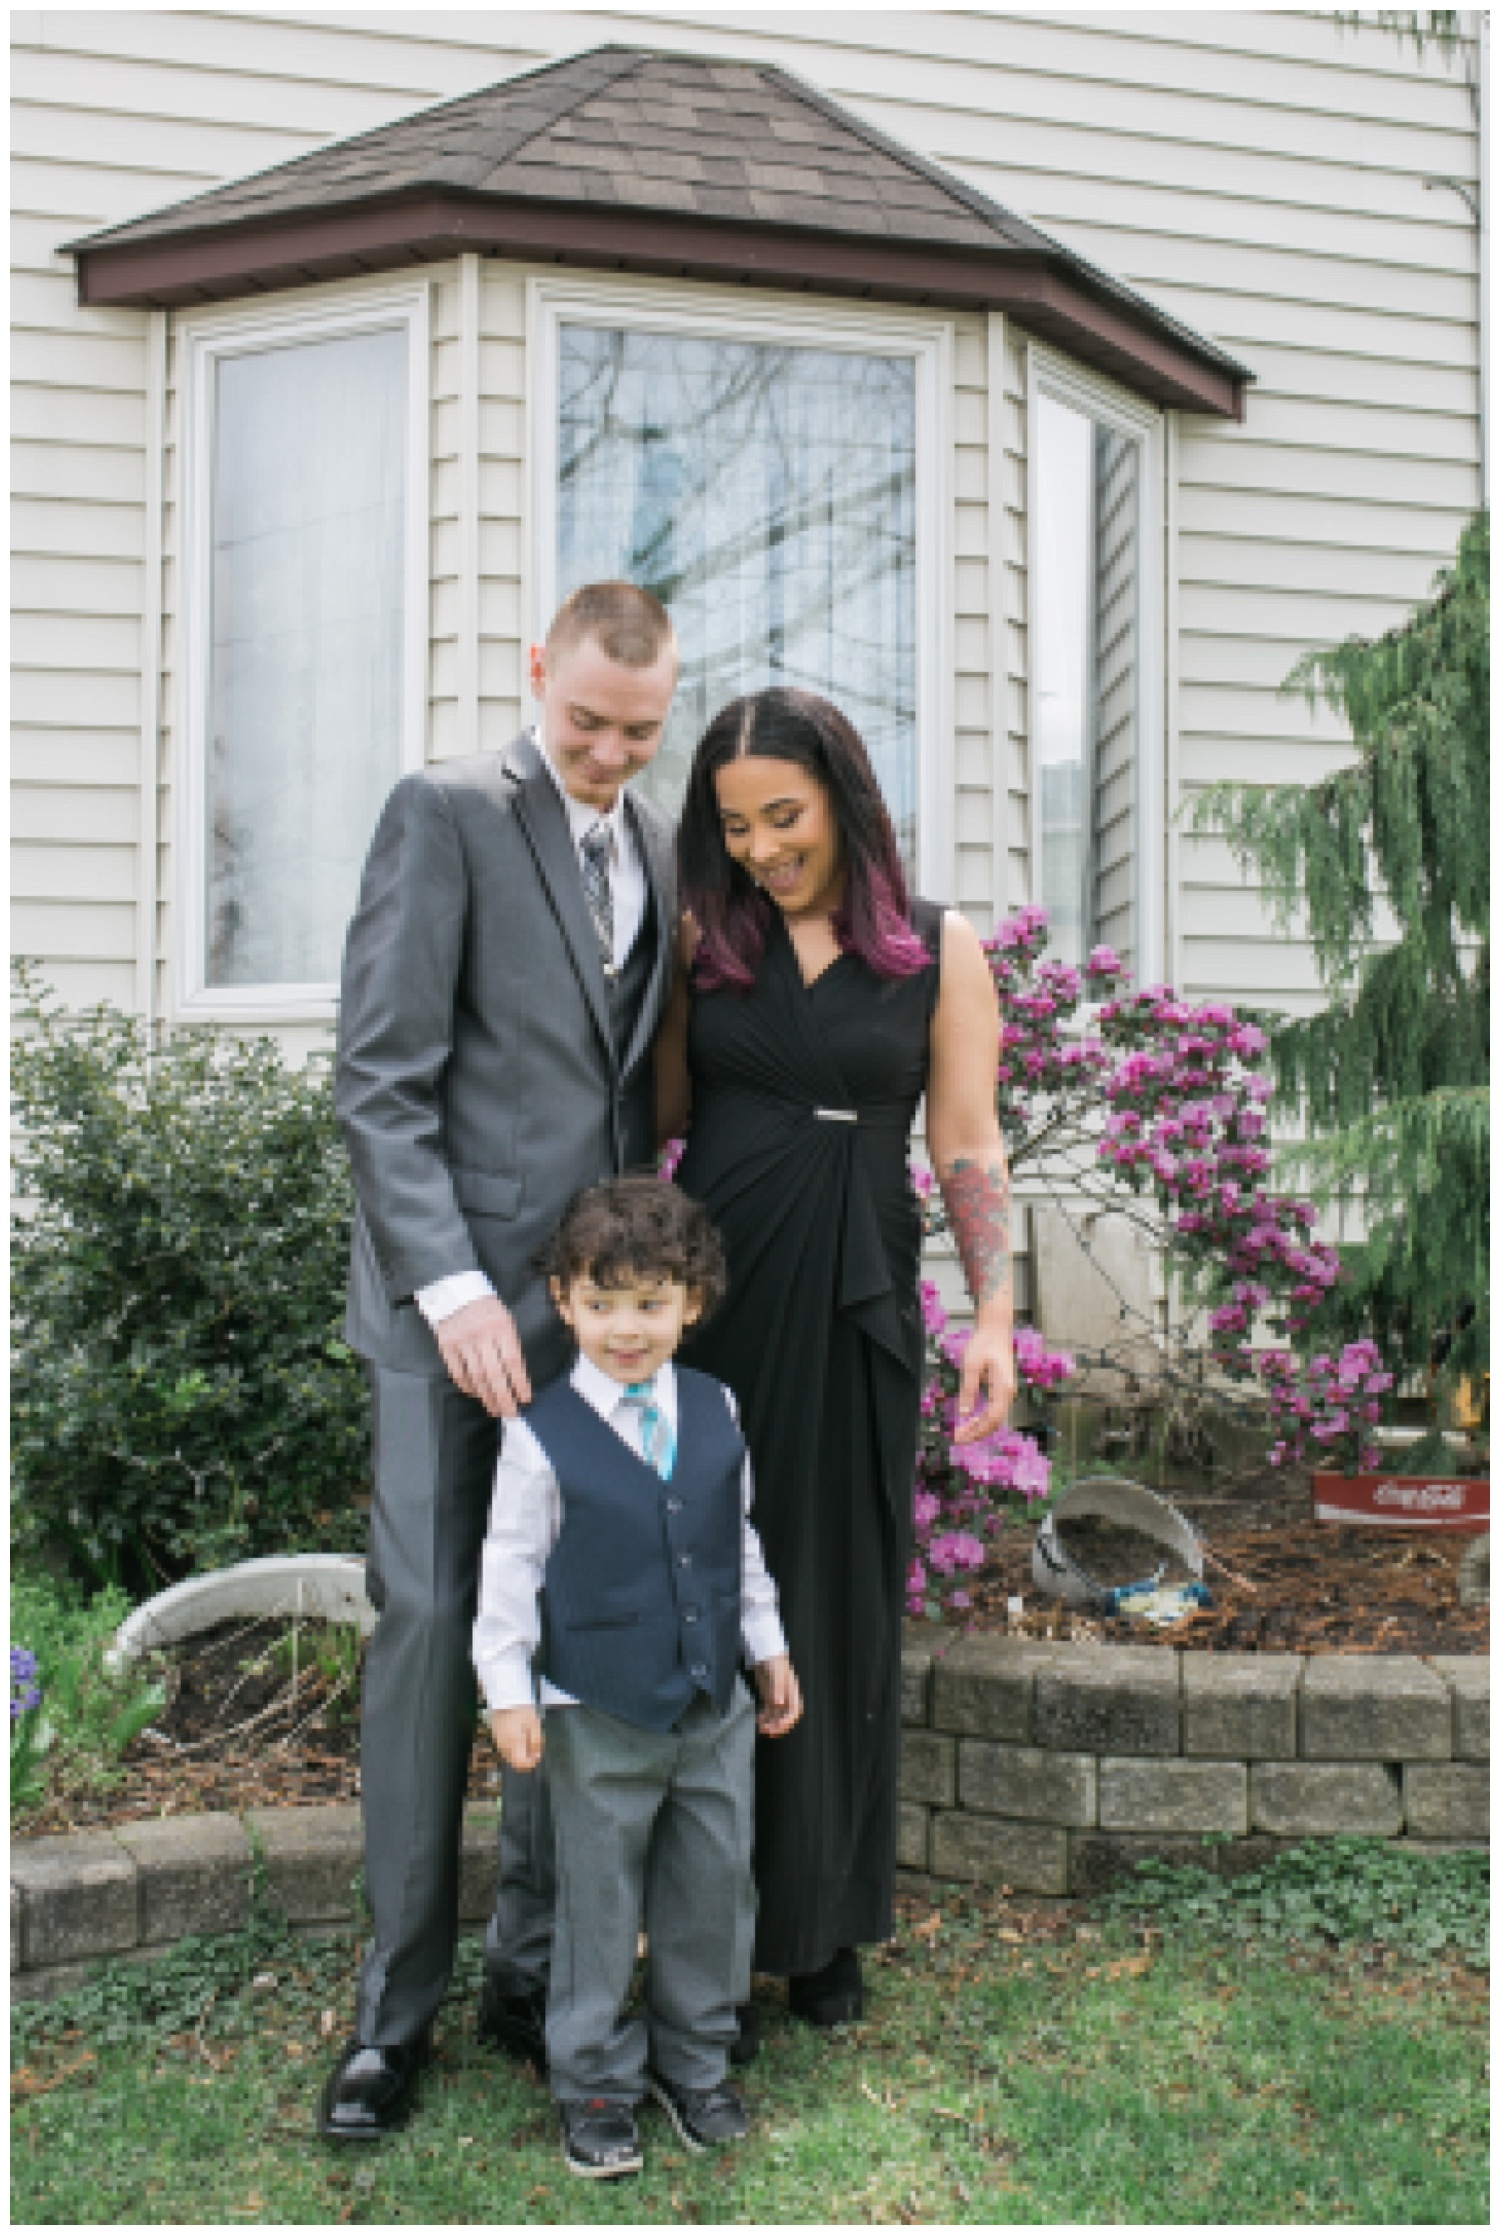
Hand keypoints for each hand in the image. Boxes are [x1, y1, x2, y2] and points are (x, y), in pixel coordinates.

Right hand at [435, 1296, 531, 1418]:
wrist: (456, 1291)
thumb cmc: (486, 1307)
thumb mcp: (505, 1318)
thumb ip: (510, 1343)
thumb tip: (517, 1376)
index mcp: (501, 1326)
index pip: (513, 1361)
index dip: (520, 1383)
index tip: (526, 1398)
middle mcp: (481, 1334)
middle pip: (494, 1373)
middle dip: (504, 1397)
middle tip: (511, 1413)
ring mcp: (462, 1341)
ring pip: (476, 1376)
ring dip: (487, 1396)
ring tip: (495, 1409)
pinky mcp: (446, 1345)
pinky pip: (457, 1372)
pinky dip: (467, 1386)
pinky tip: (476, 1394)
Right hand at [489, 1705, 543, 1771]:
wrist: (505, 1700)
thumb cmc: (521, 1712)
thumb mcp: (534, 1725)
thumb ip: (536, 1742)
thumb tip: (537, 1756)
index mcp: (514, 1745)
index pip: (521, 1764)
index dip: (531, 1763)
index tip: (538, 1756)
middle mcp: (505, 1748)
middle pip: (516, 1762)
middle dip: (527, 1758)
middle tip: (534, 1748)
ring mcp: (500, 1744)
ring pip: (511, 1757)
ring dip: (521, 1753)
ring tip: (528, 1740)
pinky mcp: (497, 1740)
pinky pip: (507, 1750)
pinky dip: (515, 1748)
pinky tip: (520, 1737)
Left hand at [753, 1654, 801, 1737]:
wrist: (765, 1652)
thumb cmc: (773, 1660)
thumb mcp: (775, 1673)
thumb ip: (777, 1688)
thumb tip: (779, 1703)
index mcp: (792, 1690)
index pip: (794, 1710)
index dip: (789, 1720)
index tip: (779, 1726)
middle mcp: (786, 1696)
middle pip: (786, 1716)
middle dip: (779, 1725)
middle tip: (768, 1731)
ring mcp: (777, 1697)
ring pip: (777, 1715)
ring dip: (771, 1724)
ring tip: (762, 1728)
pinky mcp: (769, 1697)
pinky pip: (769, 1711)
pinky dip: (765, 1718)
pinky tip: (759, 1721)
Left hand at [952, 1322, 1016, 1444]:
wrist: (995, 1329)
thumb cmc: (984, 1343)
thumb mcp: (972, 1365)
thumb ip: (968, 1389)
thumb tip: (964, 1413)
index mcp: (1004, 1387)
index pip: (993, 1417)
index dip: (977, 1430)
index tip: (960, 1437)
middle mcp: (1008, 1392)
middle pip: (995, 1421)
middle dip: (977, 1433)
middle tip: (957, 1439)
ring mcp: (1006, 1391)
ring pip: (995, 1417)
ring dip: (979, 1427)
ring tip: (961, 1433)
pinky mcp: (1001, 1389)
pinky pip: (993, 1410)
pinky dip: (982, 1418)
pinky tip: (969, 1422)